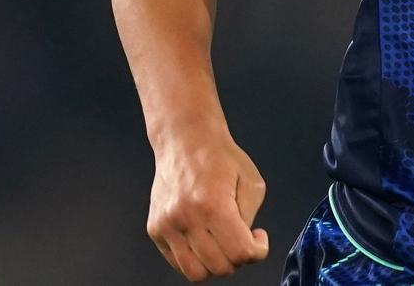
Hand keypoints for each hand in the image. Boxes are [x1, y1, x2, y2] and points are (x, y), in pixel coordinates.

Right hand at [147, 127, 269, 280]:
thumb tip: (243, 245)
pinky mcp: (155, 230)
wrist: (186, 140)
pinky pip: (178, 263)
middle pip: (219, 267)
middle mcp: (186, 218)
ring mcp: (166, 226)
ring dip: (216, 265)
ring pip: (195, 273)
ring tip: (223, 243)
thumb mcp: (252, 183)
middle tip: (242, 240)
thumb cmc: (221, 158)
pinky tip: (206, 240)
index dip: (258, 251)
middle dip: (238, 259)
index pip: (240, 252)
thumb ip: (249, 219)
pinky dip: (196, 260)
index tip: (258, 238)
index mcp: (213, 204)